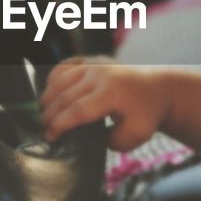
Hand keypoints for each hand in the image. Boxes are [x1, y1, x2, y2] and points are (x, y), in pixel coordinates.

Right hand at [39, 56, 170, 151]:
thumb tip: (92, 138)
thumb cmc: (147, 114)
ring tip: (44, 114)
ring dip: (48, 97)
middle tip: (42, 130)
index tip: (49, 137)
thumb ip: (112, 141)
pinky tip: (50, 90)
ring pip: (60, 78)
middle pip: (65, 96)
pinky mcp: (92, 59)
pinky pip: (65, 64)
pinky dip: (53, 76)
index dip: (59, 125)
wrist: (158, 88)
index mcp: (112, 93)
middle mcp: (101, 75)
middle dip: (49, 115)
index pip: (77, 110)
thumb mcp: (136, 135)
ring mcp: (95, 64)